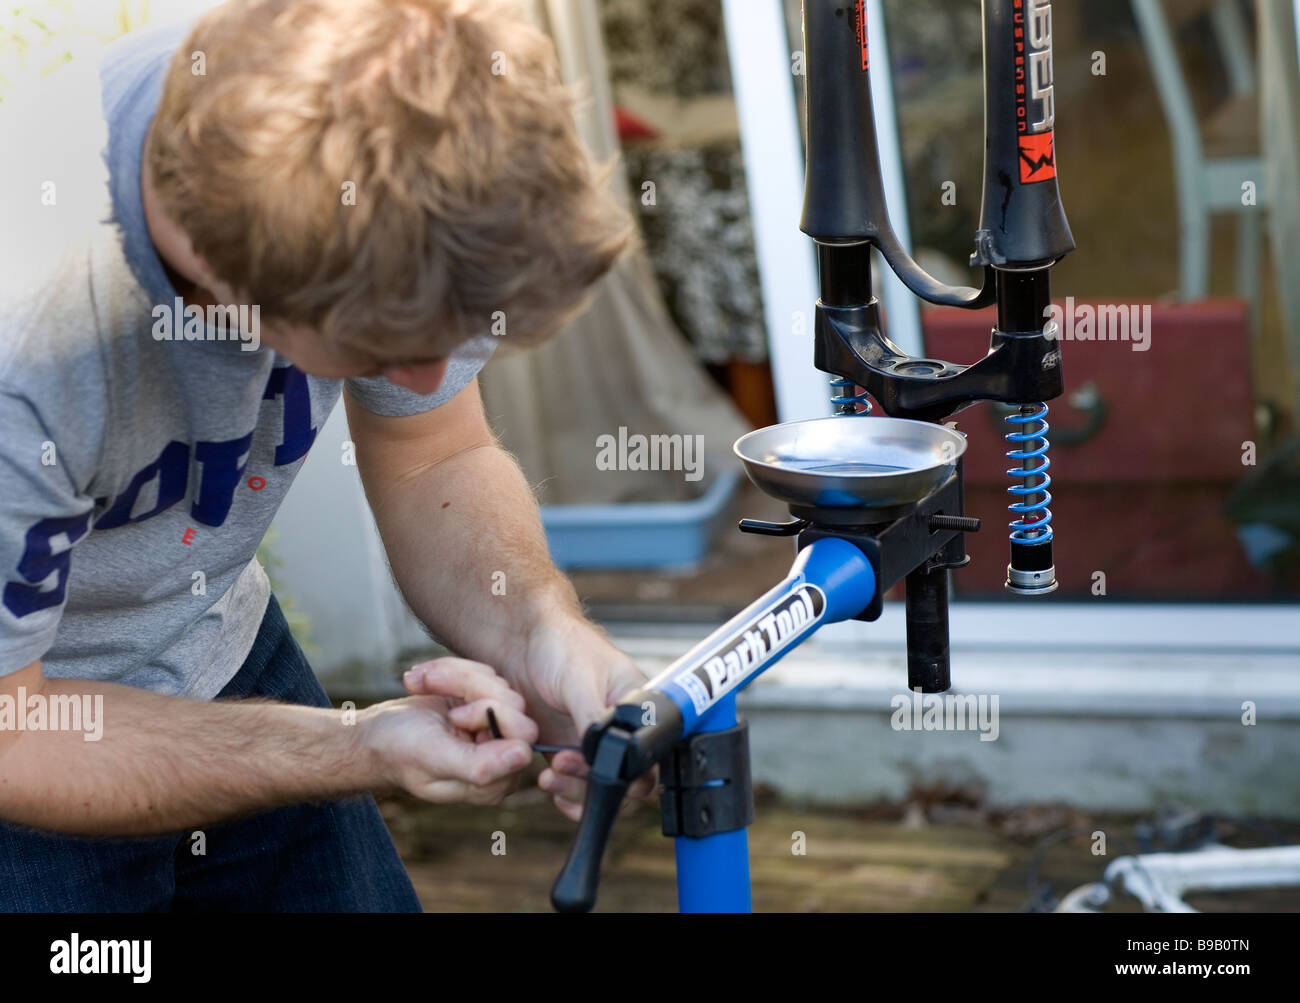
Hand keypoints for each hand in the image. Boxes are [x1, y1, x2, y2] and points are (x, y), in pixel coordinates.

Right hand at [360, 658, 537, 804]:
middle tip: (431, 685)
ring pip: (496, 682)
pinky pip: (483, 673)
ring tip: (420, 681)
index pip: (523, 735)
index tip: (454, 716)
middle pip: (513, 702)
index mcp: (497, 780)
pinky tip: (423, 681)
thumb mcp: (435, 758)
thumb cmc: (399, 753)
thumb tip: (524, 755)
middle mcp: (501, 754)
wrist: (373, 735)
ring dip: (453, 675)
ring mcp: (494, 726)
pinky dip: (450, 670)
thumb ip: (480, 765)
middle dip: (469, 686)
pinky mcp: (482, 702)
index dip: (491, 716)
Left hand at [513, 617, 658, 821]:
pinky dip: (564, 792)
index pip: (648, 756)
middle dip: (596, 785)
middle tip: (565, 766)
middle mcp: (620, 729)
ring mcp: (593, 743)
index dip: (627, 773)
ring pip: (600, 788)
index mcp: (638, 708)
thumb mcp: (580, 679)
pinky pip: (574, 785)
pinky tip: (549, 780)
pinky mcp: (567, 750)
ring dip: (576, 792)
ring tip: (551, 775)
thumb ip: (593, 719)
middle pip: (627, 781)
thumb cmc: (561, 644)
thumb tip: (604, 755)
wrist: (521, 640)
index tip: (596, 768)